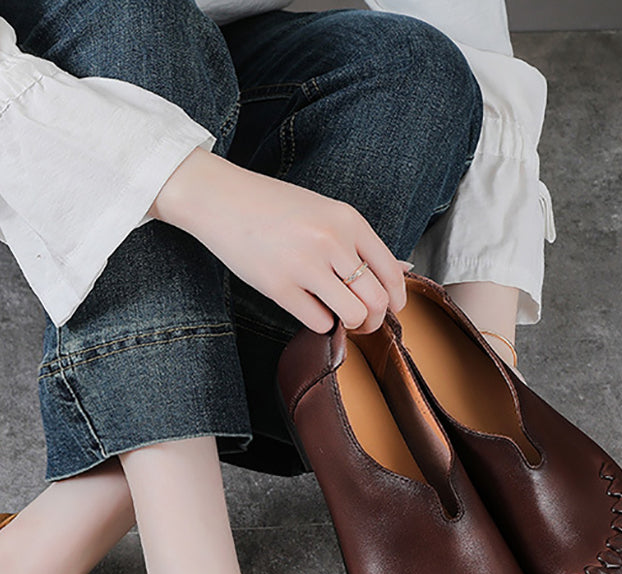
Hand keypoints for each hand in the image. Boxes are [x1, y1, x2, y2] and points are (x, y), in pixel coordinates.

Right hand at [150, 148, 409, 334]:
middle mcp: (332, 242)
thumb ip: (357, 241)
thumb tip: (399, 272)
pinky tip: (310, 309)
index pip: (391, 271)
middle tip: (364, 322)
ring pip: (353, 315)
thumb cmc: (274, 207)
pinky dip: (320, 323)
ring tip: (340, 319)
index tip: (391, 308)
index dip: (396, 298)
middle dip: (375, 319)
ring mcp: (305, 266)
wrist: (222, 200)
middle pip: (377, 299)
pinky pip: (319, 322)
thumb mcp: (325, 212)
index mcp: (348, 221)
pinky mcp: (279, 288)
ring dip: (351, 325)